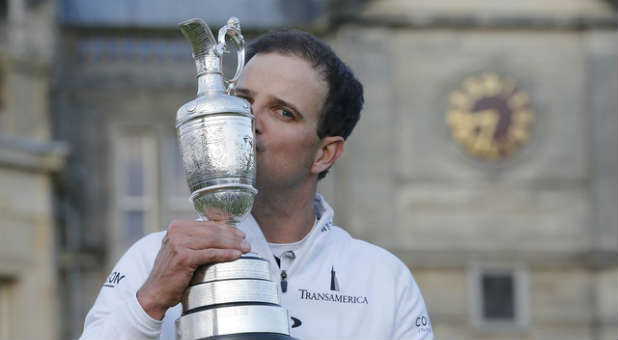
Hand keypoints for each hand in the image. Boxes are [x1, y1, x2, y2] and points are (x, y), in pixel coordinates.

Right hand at [136, 220, 250, 319]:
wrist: (155, 292)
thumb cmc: (172, 273)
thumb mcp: (181, 250)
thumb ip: (196, 240)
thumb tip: (223, 235)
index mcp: (177, 227)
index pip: (208, 224)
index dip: (227, 228)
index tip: (240, 233)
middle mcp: (177, 232)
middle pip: (212, 231)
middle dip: (233, 236)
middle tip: (246, 241)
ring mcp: (179, 243)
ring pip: (213, 241)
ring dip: (232, 244)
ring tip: (245, 248)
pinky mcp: (184, 257)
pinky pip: (210, 253)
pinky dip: (225, 254)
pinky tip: (236, 255)